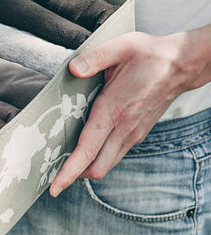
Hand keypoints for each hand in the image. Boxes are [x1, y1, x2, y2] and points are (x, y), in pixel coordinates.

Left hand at [50, 26, 210, 196]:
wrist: (182, 64)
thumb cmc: (150, 55)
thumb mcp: (122, 47)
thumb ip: (94, 58)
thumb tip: (72, 69)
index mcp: (113, 111)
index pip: (88, 151)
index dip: (69, 172)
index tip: (54, 187)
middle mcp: (124, 128)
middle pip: (96, 168)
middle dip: (74, 175)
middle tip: (51, 171)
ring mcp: (132, 134)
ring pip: (106, 164)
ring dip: (86, 168)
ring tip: (64, 161)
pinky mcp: (137, 133)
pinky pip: (114, 155)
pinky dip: (98, 158)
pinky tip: (86, 147)